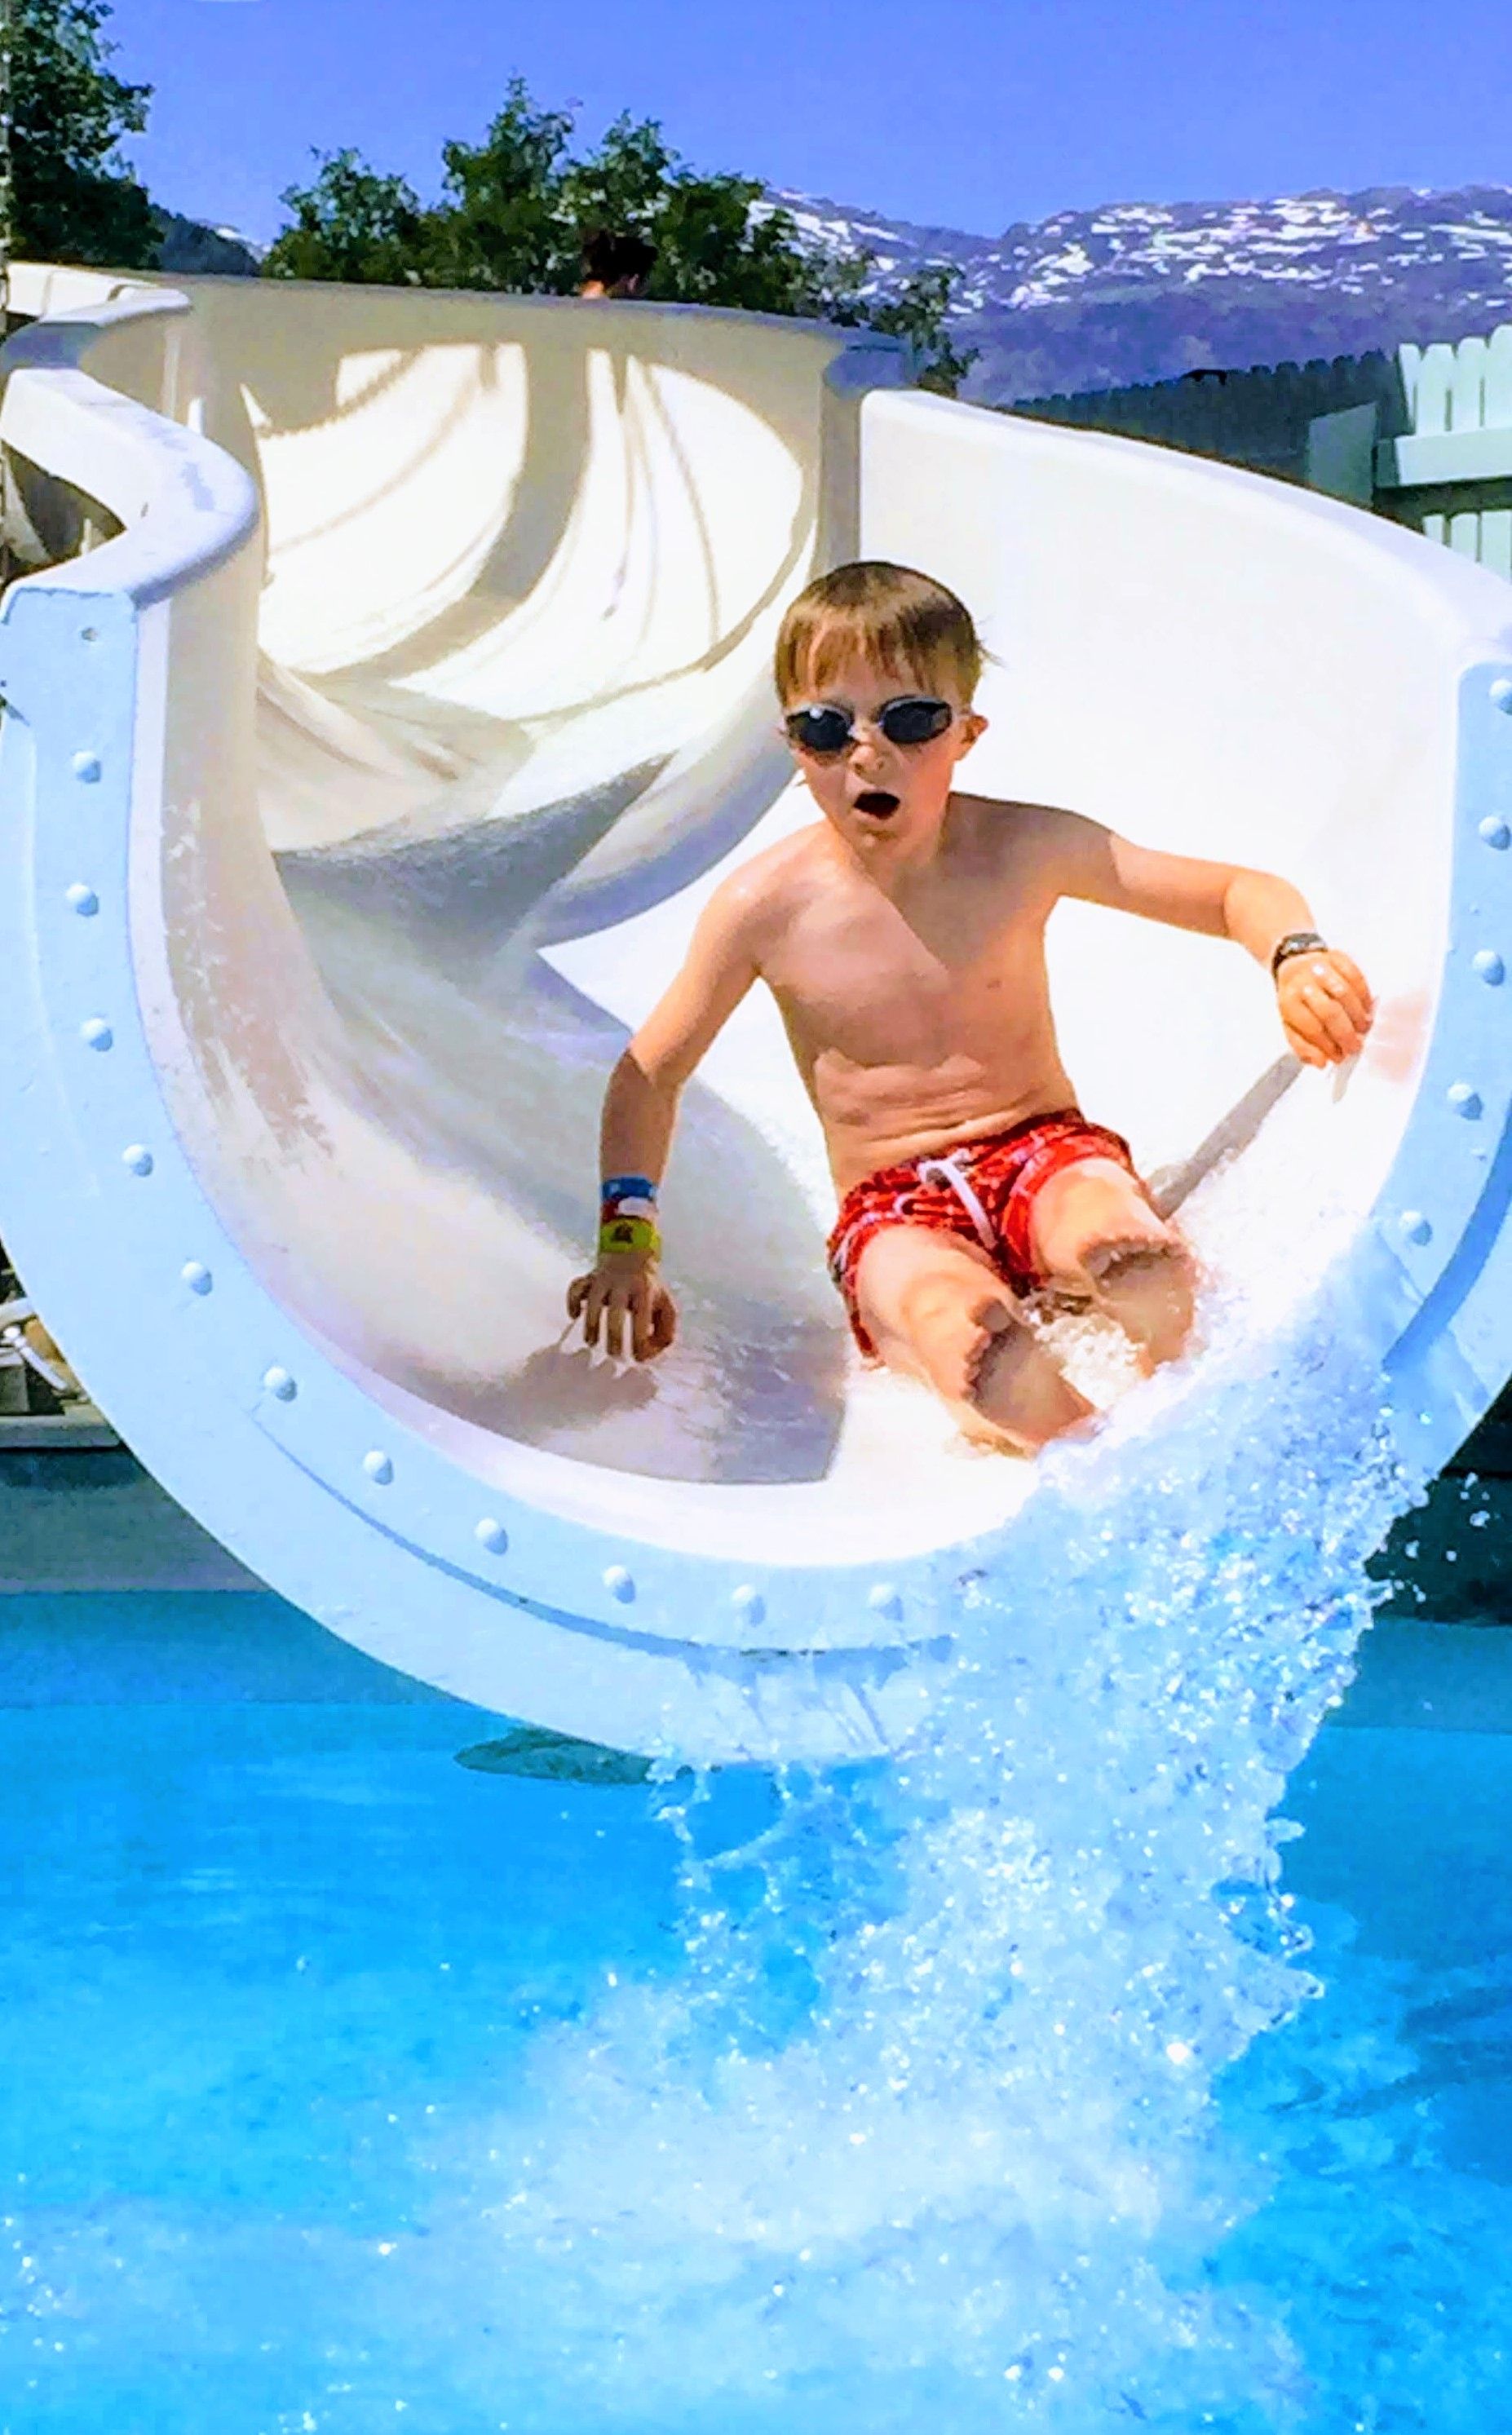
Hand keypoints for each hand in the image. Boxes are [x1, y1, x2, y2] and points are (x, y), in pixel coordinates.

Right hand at [566, 1252, 677, 1361]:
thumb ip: (665, 1333)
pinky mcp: (588, 1279)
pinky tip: (575, 1316)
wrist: (632, 1257)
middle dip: (614, 1336)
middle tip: (615, 1355)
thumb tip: (648, 1354)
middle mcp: (623, 1283)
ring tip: (591, 1342)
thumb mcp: (666, 1308)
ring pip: (593, 1300)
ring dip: (591, 1324)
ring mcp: (603, 1280)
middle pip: (616, 1310)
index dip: (640, 1342)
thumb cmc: (649, 1291)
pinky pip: (575, 1288)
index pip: (642, 1319)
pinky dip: (572, 1303)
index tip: (637, 1357)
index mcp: (645, 1290)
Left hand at [1275, 947, 1373, 1067]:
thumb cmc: (1296, 999)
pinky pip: (1355, 976)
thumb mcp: (1291, 1025)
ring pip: (1344, 993)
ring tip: (1363, 1028)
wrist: (1296, 966)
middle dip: (1345, 1033)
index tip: (1339, 1056)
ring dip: (1357, 1014)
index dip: (1328, 1045)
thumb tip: (1320, 1062)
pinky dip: (1364, 994)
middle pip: (1329, 1011)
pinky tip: (1366, 1007)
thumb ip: (1303, 1047)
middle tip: (1355, 1045)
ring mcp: (1320, 968)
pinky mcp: (1337, 957)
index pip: (1311, 1028)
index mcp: (1289, 1003)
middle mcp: (1303, 983)